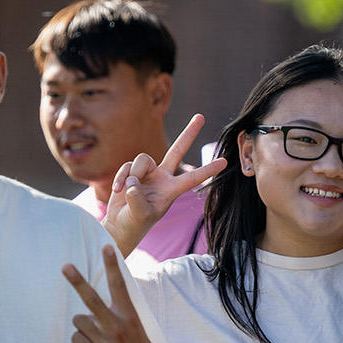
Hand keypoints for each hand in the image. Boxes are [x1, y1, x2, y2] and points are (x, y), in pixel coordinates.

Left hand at [62, 246, 165, 342]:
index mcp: (131, 318)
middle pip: (91, 299)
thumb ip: (121, 317)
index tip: (106, 247)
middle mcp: (117, 327)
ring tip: (96, 336)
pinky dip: (81, 341)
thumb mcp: (139, 332)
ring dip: (83, 325)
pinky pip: (77, 339)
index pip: (120, 287)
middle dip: (77, 281)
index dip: (112, 266)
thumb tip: (93, 308)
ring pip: (79, 320)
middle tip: (65, 267)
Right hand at [101, 115, 225, 254]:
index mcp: (170, 190)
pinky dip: (120, 178)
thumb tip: (133, 180)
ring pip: (142, 159)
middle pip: (177, 150)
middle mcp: (162, 178)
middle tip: (201, 116)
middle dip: (189, 133)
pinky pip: (127, 166)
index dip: (208, 170)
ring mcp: (147, 173)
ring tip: (125, 191)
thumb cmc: (134, 225)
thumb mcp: (140, 215)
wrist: (118, 225)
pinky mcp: (132, 172)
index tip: (225, 162)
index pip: (192, 178)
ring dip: (132, 174)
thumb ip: (137, 197)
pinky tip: (117, 191)